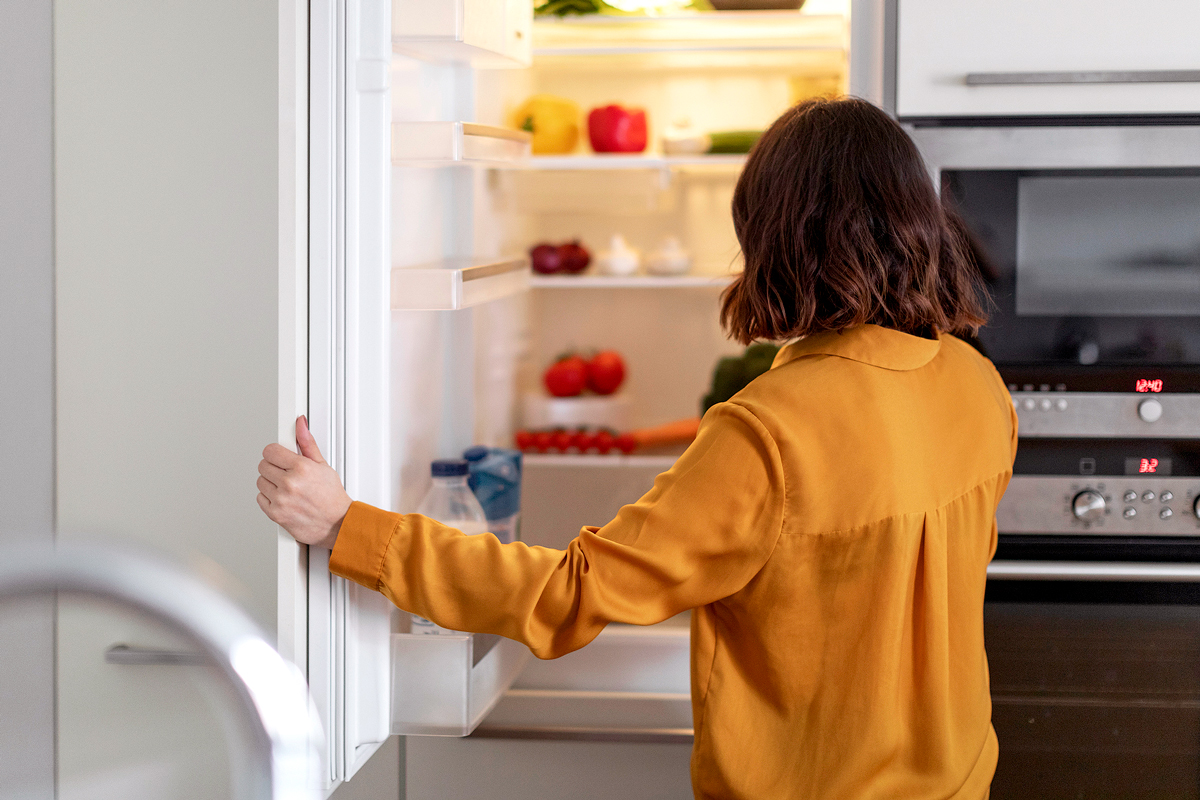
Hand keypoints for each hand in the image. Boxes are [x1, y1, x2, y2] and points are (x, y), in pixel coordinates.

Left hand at [257, 416, 351, 549]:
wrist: (337, 523)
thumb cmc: (332, 497)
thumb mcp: (323, 466)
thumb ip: (307, 444)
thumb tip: (300, 425)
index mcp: (301, 468)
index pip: (270, 451)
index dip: (275, 453)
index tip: (279, 456)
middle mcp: (289, 484)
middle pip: (263, 465)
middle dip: (273, 467)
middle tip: (286, 473)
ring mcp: (281, 500)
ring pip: (260, 482)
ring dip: (270, 483)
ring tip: (287, 487)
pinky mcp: (275, 514)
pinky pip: (260, 498)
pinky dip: (269, 498)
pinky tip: (283, 498)